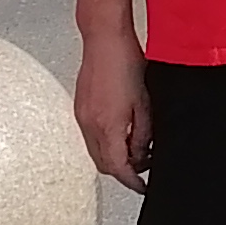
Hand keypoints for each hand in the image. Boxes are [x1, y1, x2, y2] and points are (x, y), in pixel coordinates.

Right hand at [74, 24, 153, 193]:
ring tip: (136, 145)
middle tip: (143, 165)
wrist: (104, 38)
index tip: (143, 186)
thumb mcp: (144, 103)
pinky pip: (91, 136)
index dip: (132, 182)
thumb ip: (142, 134)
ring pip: (96, 151)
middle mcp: (90, 124)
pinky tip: (121, 129)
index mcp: (107, 126)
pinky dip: (106, 141)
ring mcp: (82, 115)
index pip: (118, 169)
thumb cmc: (126, 61)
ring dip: (114, 155)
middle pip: (104, 165)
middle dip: (123, 171)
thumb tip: (141, 155)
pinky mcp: (80, 106)